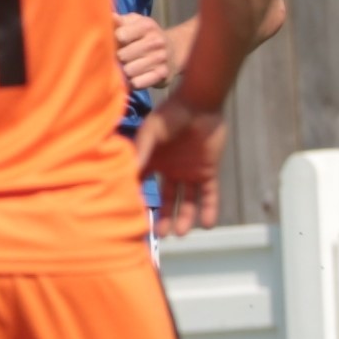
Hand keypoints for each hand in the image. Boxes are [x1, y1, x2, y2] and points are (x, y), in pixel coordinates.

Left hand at [114, 11, 174, 92]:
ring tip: (127, 67)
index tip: (116, 42)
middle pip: (122, 55)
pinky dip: (133, 82)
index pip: (120, 35)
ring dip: (124, 71)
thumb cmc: (147, 36)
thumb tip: (110, 16)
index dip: (113, 40)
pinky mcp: (162, 75)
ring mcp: (160, 59)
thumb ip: (121, 21)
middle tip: (120, 57)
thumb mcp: (136, 23)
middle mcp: (156, 42)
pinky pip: (137, 83)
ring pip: (128, 71)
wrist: (175, 50)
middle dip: (117, 58)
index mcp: (147, 26)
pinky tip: (134, 77)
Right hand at [131, 100, 227, 236]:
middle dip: (163, 217)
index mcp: (154, 162)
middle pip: (167, 199)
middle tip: (159, 234)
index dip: (138, 201)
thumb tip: (128, 175)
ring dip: (185, 217)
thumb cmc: (171, 115)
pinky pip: (210, 194)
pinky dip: (209, 209)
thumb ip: (141, 152)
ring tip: (180, 233)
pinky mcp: (208, 171)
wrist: (199, 104)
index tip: (132, 218)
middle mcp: (170, 170)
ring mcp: (190, 171)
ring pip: (188, 200)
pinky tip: (207, 224)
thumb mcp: (151, 133)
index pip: (144, 186)